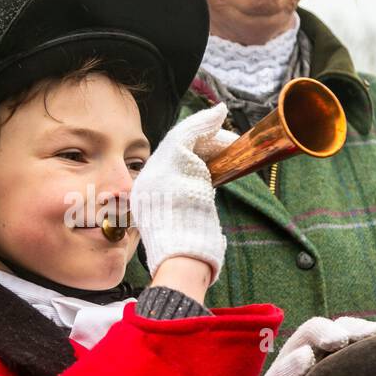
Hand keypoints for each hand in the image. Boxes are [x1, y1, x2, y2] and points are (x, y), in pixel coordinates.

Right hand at [130, 104, 236, 283]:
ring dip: (208, 131)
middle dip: (202, 142)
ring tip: (228, 132)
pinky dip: (205, 122)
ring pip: (182, 140)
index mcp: (146, 201)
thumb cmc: (188, 258)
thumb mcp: (187, 241)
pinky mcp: (174, 163)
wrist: (181, 260)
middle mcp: (147, 183)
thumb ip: (193, 231)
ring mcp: (159, 172)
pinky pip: (188, 134)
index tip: (211, 153)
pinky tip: (219, 115)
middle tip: (225, 139)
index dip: (190, 157)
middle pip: (174, 151)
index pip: (167, 169)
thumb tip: (213, 238)